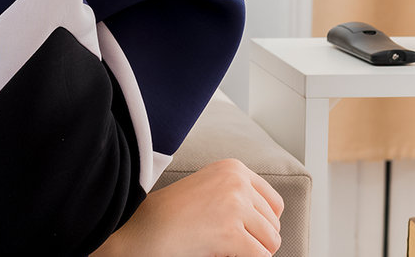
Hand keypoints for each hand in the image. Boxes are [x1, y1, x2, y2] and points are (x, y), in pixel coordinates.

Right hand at [91, 159, 284, 256]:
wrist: (140, 228)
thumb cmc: (169, 215)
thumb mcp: (209, 190)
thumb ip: (239, 196)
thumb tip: (272, 223)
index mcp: (233, 168)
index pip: (274, 203)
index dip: (262, 224)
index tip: (243, 231)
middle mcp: (237, 181)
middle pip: (274, 224)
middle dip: (255, 239)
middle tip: (224, 241)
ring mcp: (235, 205)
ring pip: (271, 242)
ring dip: (250, 251)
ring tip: (221, 246)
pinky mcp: (231, 231)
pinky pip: (260, 256)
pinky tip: (220, 253)